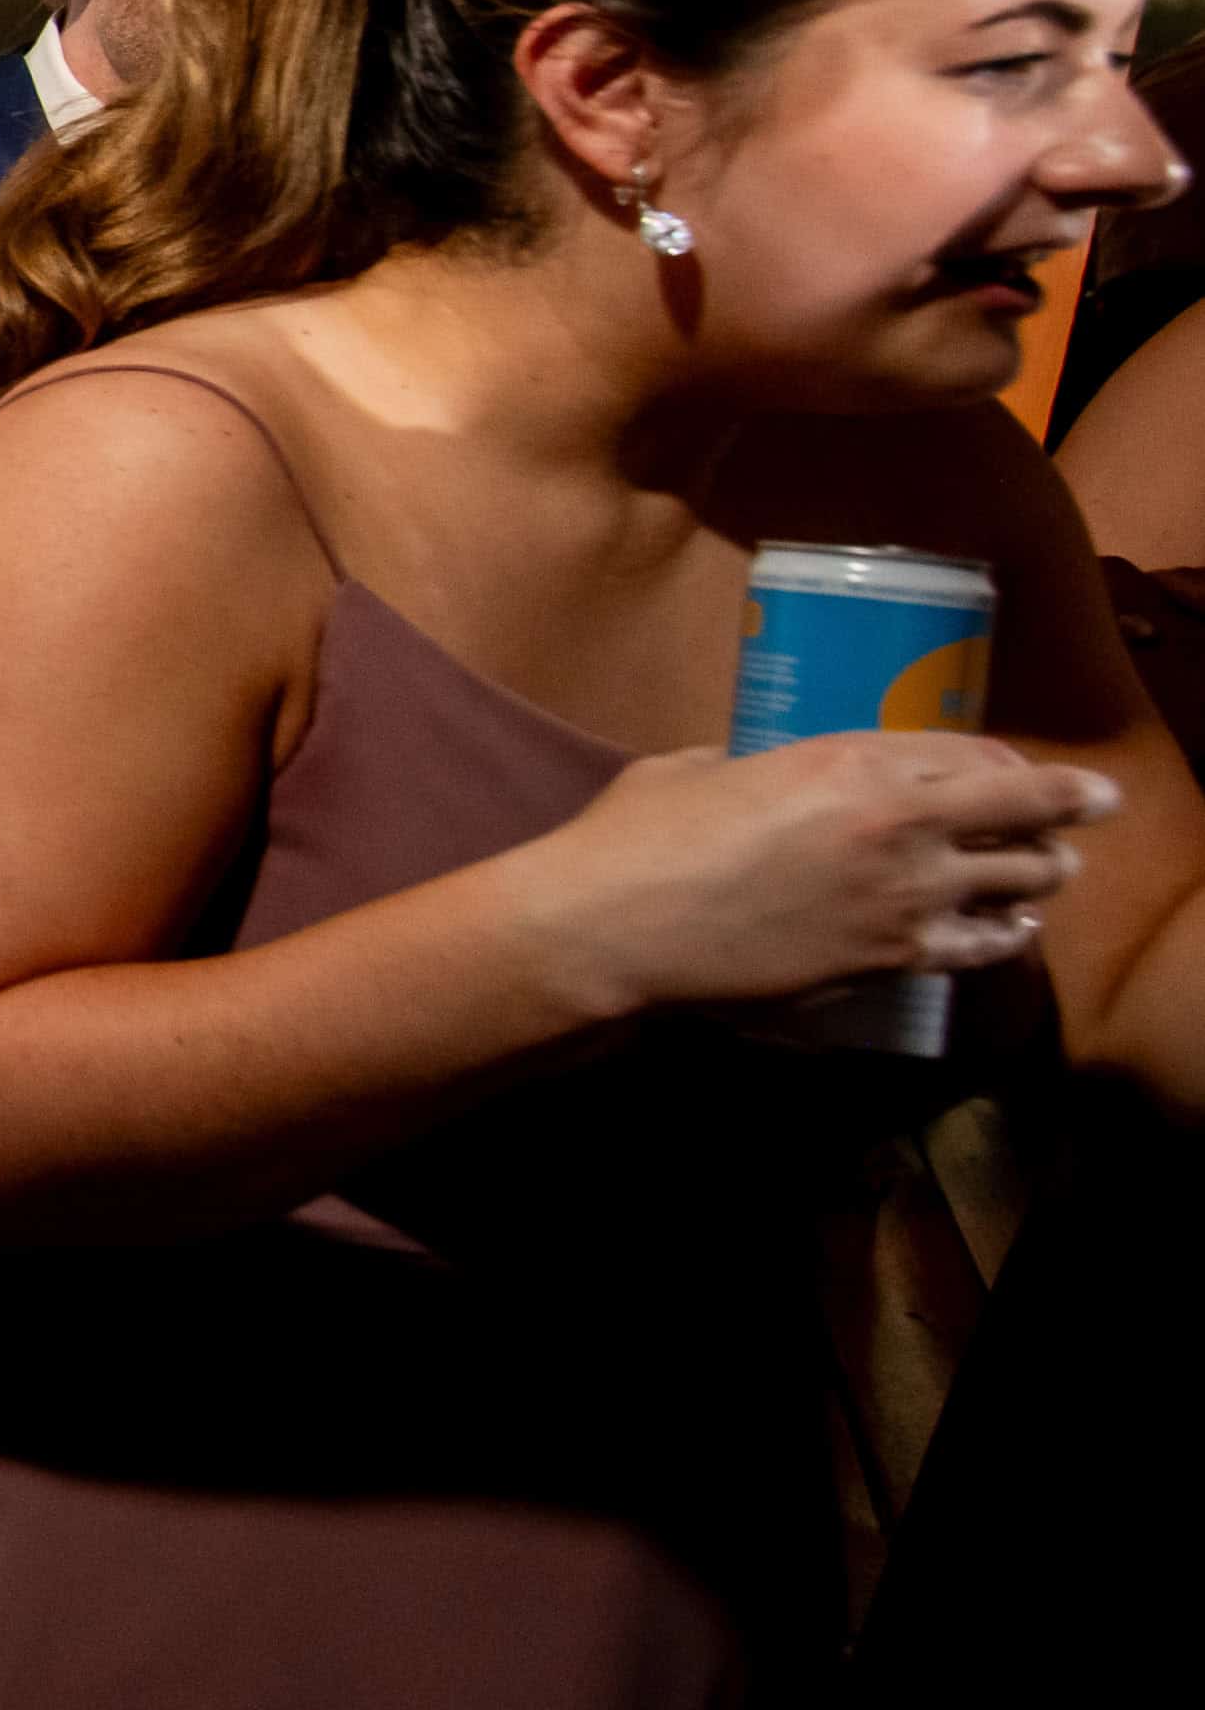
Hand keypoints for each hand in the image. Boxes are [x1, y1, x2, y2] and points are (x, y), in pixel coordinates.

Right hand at [517, 733, 1116, 1014]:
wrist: (616, 926)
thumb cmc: (639, 835)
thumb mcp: (701, 766)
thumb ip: (757, 766)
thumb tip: (763, 780)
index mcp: (848, 758)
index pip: (971, 752)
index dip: (1010, 760)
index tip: (1025, 770)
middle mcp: (897, 820)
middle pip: (1025, 807)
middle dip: (1071, 804)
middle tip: (1092, 805)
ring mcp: (904, 894)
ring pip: (1022, 878)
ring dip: (1043, 871)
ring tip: (1048, 872)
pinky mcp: (892, 956)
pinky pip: (983, 943)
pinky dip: (1007, 932)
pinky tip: (1012, 928)